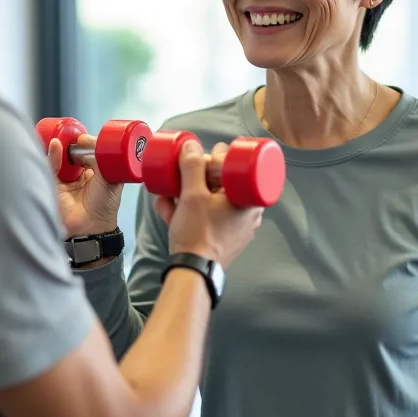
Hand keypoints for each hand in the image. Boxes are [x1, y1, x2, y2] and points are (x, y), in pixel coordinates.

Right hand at [47, 135, 122, 237]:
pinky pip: (50, 167)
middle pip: (72, 152)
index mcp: (96, 171)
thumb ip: (100, 157)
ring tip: (64, 139)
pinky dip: (52, 155)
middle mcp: (80, 173)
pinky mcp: (52, 184)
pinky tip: (56, 145)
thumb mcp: (110, 176)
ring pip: (60, 157)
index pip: (88, 151)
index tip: (83, 137)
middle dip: (71, 142)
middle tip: (72, 136)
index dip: (86, 142)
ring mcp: (65, 179)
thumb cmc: (104, 205)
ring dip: (61, 146)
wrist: (91, 228)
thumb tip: (84, 139)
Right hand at [154, 140, 262, 267]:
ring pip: (211, 201)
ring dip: (187, 195)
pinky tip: (170, 210)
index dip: (213, 159)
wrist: (193, 272)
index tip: (196, 161)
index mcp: (249, 200)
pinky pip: (208, 217)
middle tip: (178, 179)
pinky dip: (191, 211)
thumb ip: (192, 167)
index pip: (235, 168)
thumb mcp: (193, 195)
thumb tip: (191, 145)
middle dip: (193, 179)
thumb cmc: (198, 233)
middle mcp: (248, 213)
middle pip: (221, 183)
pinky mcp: (224, 239)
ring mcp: (236, 228)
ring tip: (168, 197)